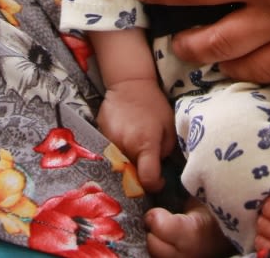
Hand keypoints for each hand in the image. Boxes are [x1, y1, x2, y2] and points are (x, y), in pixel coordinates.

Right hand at [95, 77, 173, 193]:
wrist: (129, 84)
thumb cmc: (154, 105)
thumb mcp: (169, 127)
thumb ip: (167, 151)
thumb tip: (160, 167)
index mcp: (145, 144)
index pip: (147, 179)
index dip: (155, 185)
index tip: (160, 180)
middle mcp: (124, 146)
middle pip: (130, 176)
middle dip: (140, 177)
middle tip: (147, 168)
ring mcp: (109, 141)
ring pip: (118, 167)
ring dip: (127, 166)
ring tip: (135, 155)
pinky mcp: (99, 136)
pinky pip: (108, 155)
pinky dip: (117, 155)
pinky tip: (124, 144)